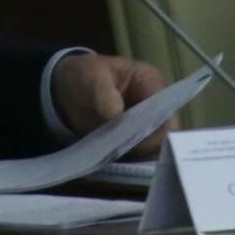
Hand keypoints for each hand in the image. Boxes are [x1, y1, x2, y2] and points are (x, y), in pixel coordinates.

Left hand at [51, 53, 170, 156]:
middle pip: (164, 130)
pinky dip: (129, 158)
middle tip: (120, 145)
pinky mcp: (136, 141)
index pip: (164, 105)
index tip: (134, 134)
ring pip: (154, 146)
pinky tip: (113, 155)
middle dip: (145, 141)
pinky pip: (140, 155)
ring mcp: (147, 124)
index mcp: (149, 80)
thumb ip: (104, 92)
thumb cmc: (86, 76)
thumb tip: (116, 113)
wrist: (70, 92)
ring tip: (113, 149)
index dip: (155, 122)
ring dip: (136, 151)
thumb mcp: (91, 77)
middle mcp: (154, 104)